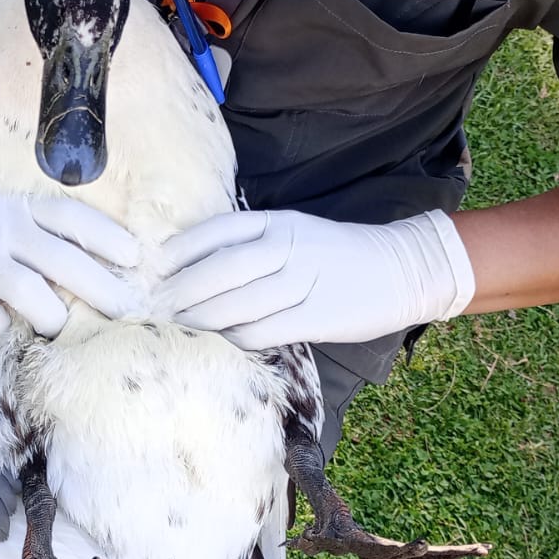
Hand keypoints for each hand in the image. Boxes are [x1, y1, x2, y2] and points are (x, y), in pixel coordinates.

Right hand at [0, 129, 138, 340]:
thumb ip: (26, 232)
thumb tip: (66, 270)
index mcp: (18, 208)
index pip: (74, 219)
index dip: (109, 239)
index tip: (136, 258)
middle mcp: (6, 231)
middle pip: (69, 261)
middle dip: (105, 290)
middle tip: (129, 312)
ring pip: (37, 296)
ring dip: (54, 319)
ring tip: (57, 328)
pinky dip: (1, 329)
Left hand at [155, 209, 474, 349]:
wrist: (401, 269)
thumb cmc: (338, 255)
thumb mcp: (296, 233)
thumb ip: (254, 244)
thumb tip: (197, 267)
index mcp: (280, 222)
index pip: (219, 231)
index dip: (182, 250)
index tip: (157, 267)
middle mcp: (288, 247)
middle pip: (220, 270)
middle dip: (182, 290)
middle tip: (158, 305)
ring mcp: (303, 282)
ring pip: (235, 304)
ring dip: (201, 317)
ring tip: (181, 324)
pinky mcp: (315, 317)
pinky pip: (260, 331)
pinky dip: (235, 336)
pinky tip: (225, 337)